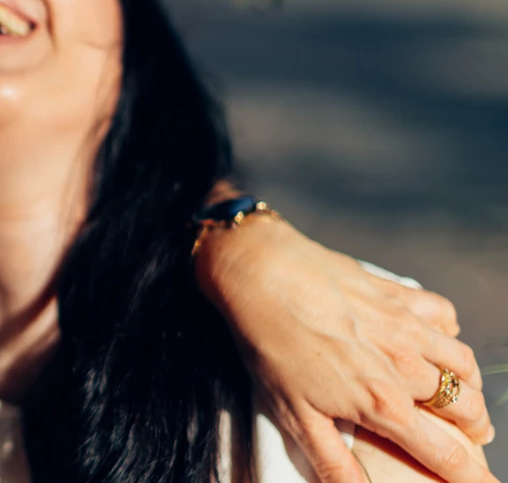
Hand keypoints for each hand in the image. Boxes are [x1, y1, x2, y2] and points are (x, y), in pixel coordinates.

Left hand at [194, 215, 496, 482]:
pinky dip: (448, 331)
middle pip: (467, 409)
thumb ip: (333, 462)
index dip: (473, 478)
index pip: (445, 454)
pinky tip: (435, 338)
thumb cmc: (270, 347)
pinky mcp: (396, 294)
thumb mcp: (294, 415)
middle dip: (475, 431)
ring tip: (460, 398)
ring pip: (462, 363)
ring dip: (467, 386)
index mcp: (383, 403)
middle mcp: (406, 366)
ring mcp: (405, 326)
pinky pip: (442, 314)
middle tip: (470, 440)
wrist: (261, 274)